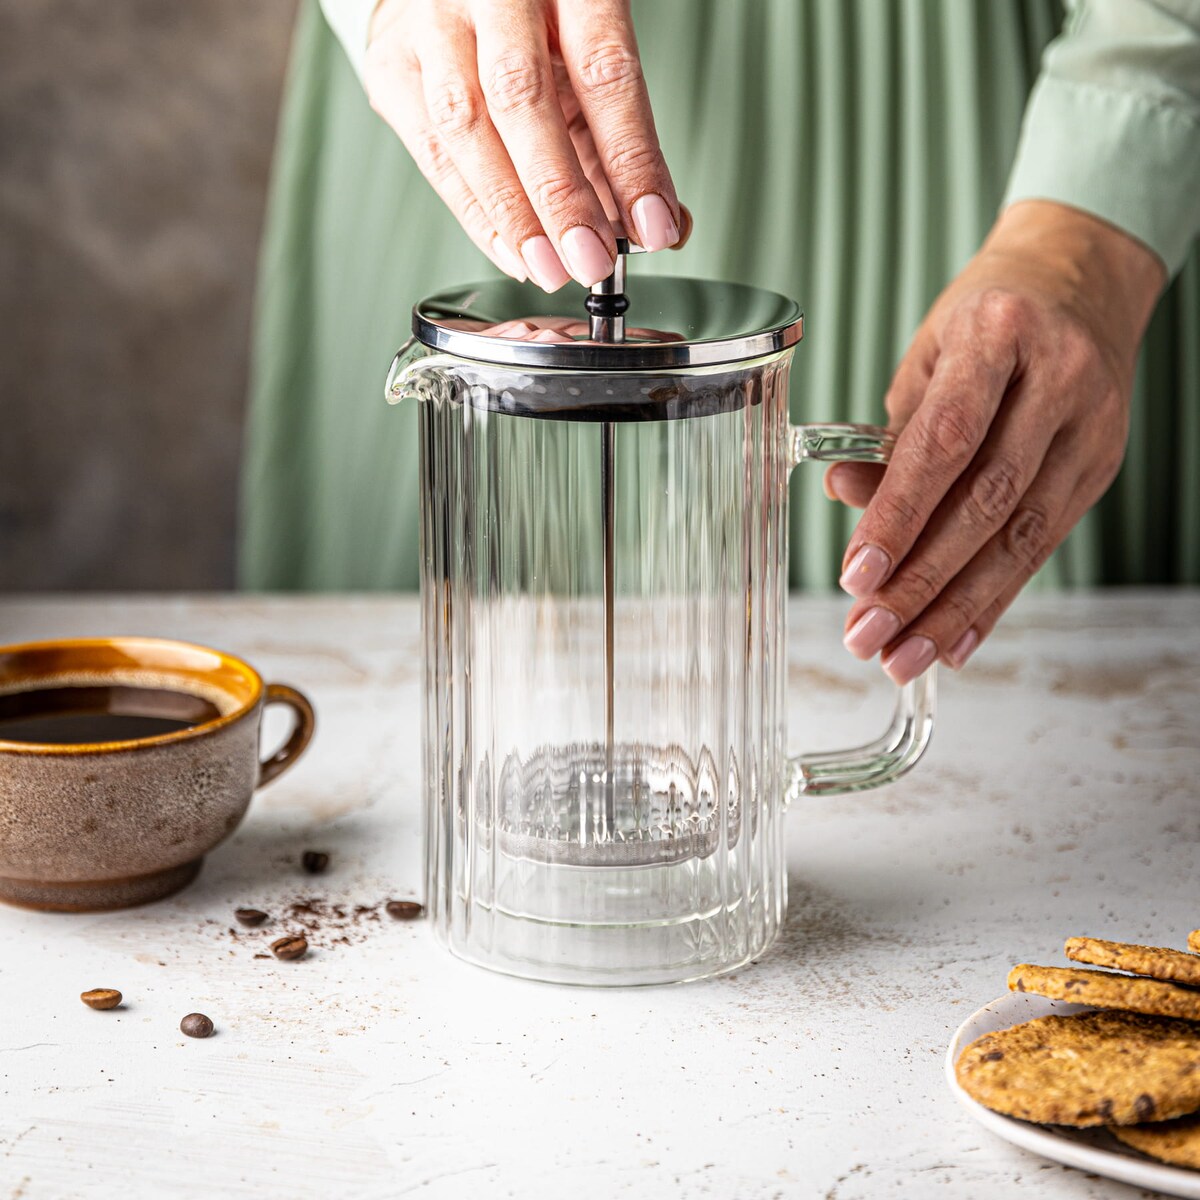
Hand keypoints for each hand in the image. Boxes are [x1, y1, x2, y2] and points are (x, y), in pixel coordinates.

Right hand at [365, 0, 683, 290]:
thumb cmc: (533, 16)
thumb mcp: (590, 51)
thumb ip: (622, 136)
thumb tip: (664, 226)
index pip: (604, 72)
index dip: (630, 159)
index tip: (653, 226)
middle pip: (523, 98)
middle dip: (560, 195)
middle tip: (590, 260)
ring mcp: (432, 22)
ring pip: (466, 127)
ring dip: (512, 214)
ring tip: (548, 267)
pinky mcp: (392, 63)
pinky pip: (431, 151)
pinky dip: (475, 212)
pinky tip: (508, 249)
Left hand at [826, 201, 1164, 683]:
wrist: (1079, 283)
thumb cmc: (986, 318)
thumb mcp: (927, 354)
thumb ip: (891, 434)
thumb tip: (845, 498)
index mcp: (999, 334)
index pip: (944, 441)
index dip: (898, 515)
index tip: (856, 575)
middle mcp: (1058, 380)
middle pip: (986, 501)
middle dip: (922, 581)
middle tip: (868, 635)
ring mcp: (1091, 427)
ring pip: (1020, 537)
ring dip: (954, 609)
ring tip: (901, 657)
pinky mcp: (1099, 467)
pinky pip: (1042, 545)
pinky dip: (995, 599)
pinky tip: (955, 641)